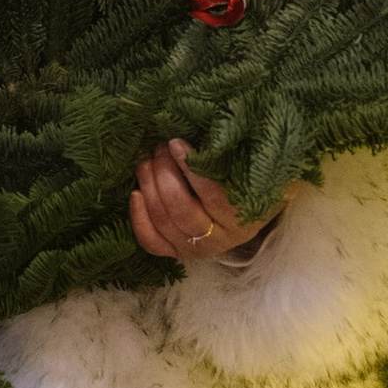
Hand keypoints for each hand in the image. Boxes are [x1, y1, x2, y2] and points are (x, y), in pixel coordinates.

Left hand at [130, 137, 285, 264]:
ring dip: (149, 188)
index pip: (211, 194)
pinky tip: (136, 193)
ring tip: (146, 163)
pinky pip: (152, 242)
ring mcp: (197, 249)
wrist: (252, 208)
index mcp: (242, 216)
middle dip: (163, 175)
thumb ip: (224, 155)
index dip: (188, 167)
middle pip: (181, 210)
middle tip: (158, 149)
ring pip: (164, 222)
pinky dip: (139, 218)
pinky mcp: (178, 252)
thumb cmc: (246, 179)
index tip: (175, 143)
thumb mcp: (245, 166)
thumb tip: (191, 134)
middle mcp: (220, 238)